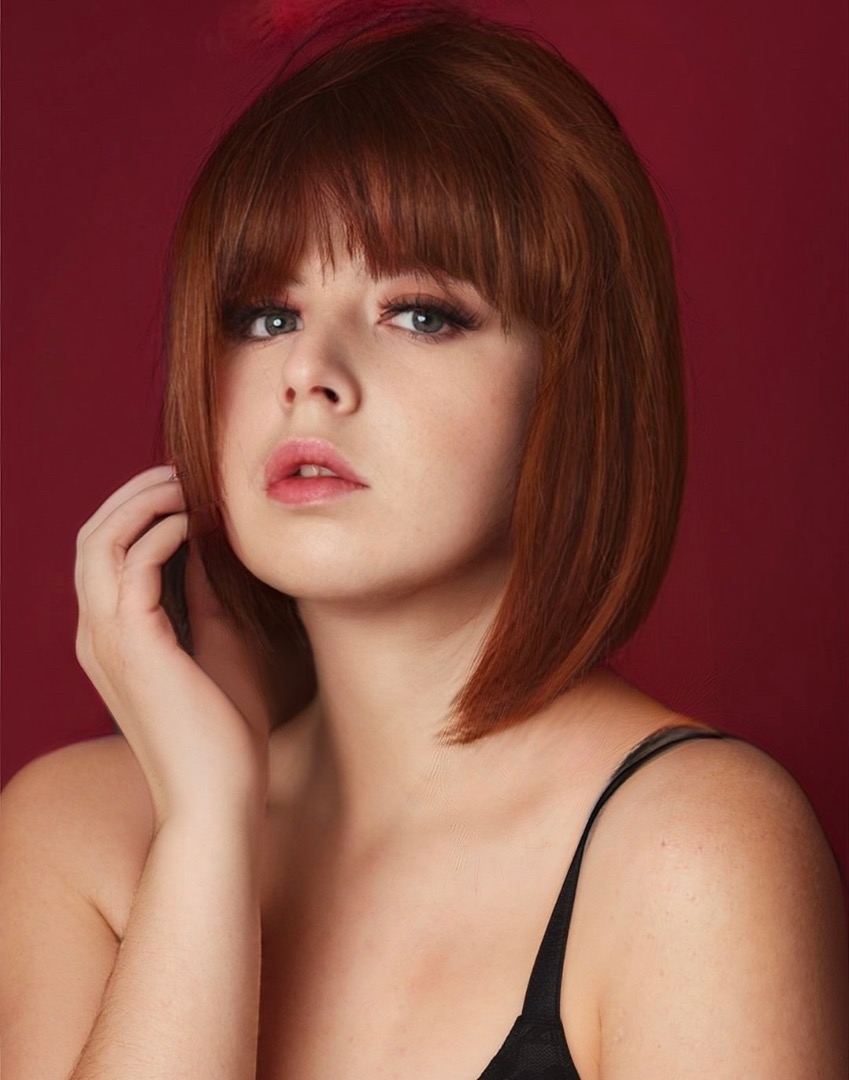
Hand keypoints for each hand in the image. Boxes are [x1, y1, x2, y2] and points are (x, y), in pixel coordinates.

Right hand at [75, 466, 268, 826]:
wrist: (220, 799)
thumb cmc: (225, 733)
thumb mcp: (221, 647)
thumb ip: (208, 599)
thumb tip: (214, 549)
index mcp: (113, 640)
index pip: (105, 556)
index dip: (136, 512)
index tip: (185, 488)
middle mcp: (97, 636)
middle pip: (92, 538)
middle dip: (132, 495)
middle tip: (181, 471)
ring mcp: (107, 641)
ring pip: (99, 543)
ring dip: (141, 502)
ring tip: (187, 483)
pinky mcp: (132, 645)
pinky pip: (132, 565)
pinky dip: (159, 532)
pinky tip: (196, 522)